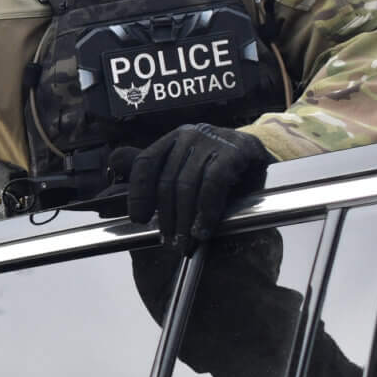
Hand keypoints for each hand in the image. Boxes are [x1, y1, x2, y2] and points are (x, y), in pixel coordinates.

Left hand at [118, 123, 275, 252]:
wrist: (263, 161)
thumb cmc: (218, 170)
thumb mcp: (185, 170)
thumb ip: (154, 172)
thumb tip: (113, 168)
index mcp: (172, 139)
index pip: (145, 163)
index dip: (138, 193)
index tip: (138, 219)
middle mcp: (189, 135)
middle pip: (167, 180)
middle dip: (166, 217)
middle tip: (169, 241)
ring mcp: (213, 139)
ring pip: (188, 185)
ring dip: (185, 220)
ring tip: (186, 242)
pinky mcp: (237, 149)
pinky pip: (214, 184)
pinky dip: (207, 211)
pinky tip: (203, 229)